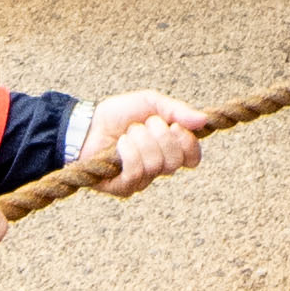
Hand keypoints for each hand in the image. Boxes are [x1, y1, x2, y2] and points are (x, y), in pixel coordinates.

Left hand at [83, 93, 215, 191]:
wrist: (86, 124)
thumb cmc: (119, 115)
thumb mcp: (150, 103)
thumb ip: (177, 110)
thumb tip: (203, 119)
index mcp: (169, 149)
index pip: (193, 157)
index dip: (187, 141)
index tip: (172, 125)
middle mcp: (159, 168)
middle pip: (175, 160)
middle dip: (158, 135)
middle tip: (144, 125)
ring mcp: (142, 180)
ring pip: (155, 164)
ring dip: (139, 140)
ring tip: (128, 134)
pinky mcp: (125, 187)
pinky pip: (137, 172)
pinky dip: (128, 151)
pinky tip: (119, 145)